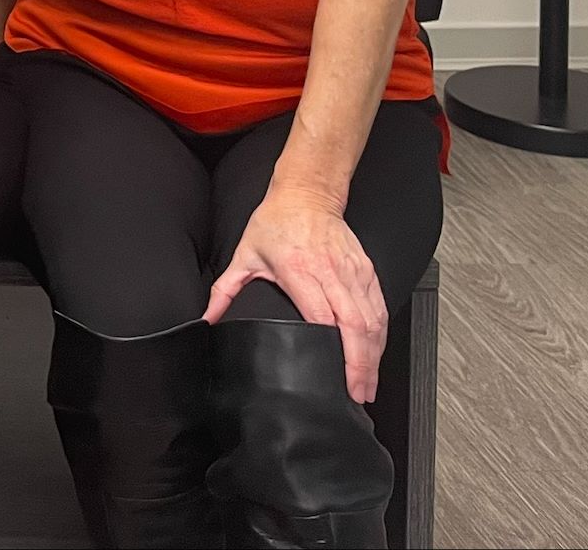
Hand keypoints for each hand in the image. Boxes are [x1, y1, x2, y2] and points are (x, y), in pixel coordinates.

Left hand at [204, 189, 386, 401]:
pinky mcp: (366, 270)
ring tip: (369, 384)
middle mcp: (330, 273)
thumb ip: (224, 290)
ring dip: (374, 355)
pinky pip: (379, 307)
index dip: (335, 350)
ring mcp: (352, 272)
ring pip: (372, 320)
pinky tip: (377, 354)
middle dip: (361, 365)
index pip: (323, 317)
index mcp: (300, 270)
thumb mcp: (245, 254)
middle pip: (355, 326)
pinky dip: (381, 334)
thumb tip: (207, 317)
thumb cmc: (276, 222)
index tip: (336, 377)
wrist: (306, 192)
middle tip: (360, 393)